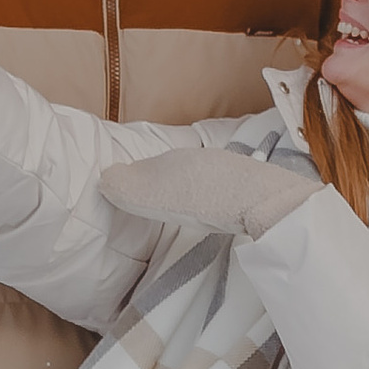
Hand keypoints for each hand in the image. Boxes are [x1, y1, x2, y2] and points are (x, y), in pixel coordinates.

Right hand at [96, 145, 312, 240]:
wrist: (264, 199)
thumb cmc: (204, 197)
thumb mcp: (155, 194)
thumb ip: (128, 186)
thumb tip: (104, 178)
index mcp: (175, 159)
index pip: (148, 168)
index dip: (136, 181)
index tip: (128, 195)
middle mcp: (201, 158)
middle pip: (174, 172)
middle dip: (163, 184)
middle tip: (155, 203)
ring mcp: (228, 170)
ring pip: (199, 179)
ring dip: (189, 191)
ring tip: (183, 207)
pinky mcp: (250, 186)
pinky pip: (222, 189)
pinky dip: (212, 197)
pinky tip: (215, 210)